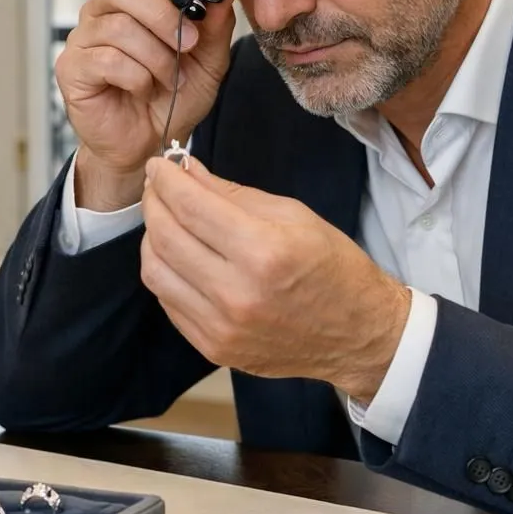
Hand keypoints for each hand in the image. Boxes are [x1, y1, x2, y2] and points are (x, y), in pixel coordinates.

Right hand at [56, 0, 236, 210]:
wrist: (148, 143)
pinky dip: (137, 77)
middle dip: (160, 13)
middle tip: (187, 43)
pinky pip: (107, 60)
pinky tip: (143, 89)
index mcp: (131, 3)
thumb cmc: (172, 98)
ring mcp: (83, 41)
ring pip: (118, 28)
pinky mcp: (71, 70)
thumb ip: (215, 26)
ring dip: (156, 56)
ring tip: (169, 78)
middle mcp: (101, 14)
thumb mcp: (207, 62)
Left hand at [139, 154, 410, 401]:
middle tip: (157, 187)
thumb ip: (233, 194)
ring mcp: (221, 327)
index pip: (191, 207)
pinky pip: (169, 302)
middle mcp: (237, 293)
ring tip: (165, 220)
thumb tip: (188, 173)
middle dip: (154, 203)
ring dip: (152, 239)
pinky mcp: (214, 348)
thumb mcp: (294, 216)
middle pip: (165, 238)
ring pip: (156, 273)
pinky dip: (166, 272)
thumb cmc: (333, 268)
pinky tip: (178, 255)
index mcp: (264, 252)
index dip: (167, 180)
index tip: (159, 165)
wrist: (360, 335)